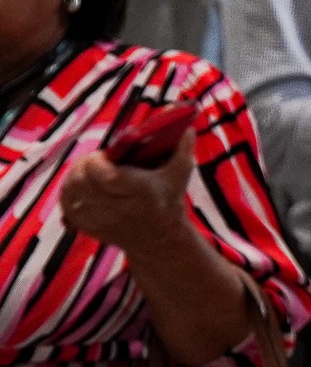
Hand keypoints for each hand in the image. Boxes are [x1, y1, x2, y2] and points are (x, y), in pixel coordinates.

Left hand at [57, 143, 193, 254]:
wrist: (159, 239)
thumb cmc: (169, 199)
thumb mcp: (180, 173)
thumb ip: (183, 148)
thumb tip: (186, 127)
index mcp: (141, 192)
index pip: (104, 175)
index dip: (96, 161)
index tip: (105, 155)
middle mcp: (120, 209)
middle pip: (82, 182)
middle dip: (82, 165)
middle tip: (93, 160)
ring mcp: (103, 221)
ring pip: (71, 194)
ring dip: (72, 178)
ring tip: (83, 171)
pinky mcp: (91, 229)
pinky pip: (67, 208)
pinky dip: (67, 195)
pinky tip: (77, 187)